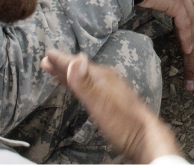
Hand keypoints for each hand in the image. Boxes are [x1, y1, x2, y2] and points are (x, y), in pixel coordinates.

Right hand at [41, 52, 182, 162]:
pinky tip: (82, 88)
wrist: (146, 138)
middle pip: (80, 70)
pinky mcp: (112, 101)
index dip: (61, 61)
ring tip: (59, 72)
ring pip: (86, 78)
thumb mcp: (100, 102)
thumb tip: (75, 59)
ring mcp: (110, 90)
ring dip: (71, 74)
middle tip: (48, 61)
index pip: (76, 65)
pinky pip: (91, 87)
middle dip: (64, 66)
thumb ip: (85, 83)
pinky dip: (81, 84)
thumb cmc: (123, 122)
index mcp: (102, 77)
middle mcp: (107, 80)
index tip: (47, 56)